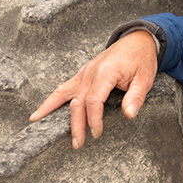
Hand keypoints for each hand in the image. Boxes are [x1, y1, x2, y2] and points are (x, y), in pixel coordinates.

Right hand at [29, 30, 157, 148]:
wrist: (138, 40)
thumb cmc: (141, 58)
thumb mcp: (145, 78)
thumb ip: (136, 97)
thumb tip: (129, 114)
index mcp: (106, 72)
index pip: (93, 101)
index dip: (93, 120)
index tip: (96, 133)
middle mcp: (91, 72)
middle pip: (77, 102)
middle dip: (76, 124)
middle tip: (77, 143)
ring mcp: (85, 72)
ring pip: (63, 92)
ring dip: (51, 108)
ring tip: (36, 121)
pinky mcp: (83, 73)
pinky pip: (65, 87)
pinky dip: (52, 98)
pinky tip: (43, 109)